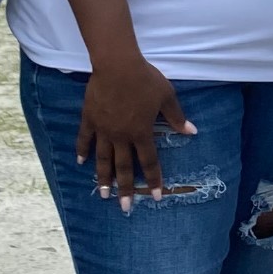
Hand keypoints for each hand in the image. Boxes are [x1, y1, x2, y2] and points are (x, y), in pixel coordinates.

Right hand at [78, 55, 195, 212]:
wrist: (117, 65)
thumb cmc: (145, 79)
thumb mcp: (167, 97)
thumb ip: (176, 117)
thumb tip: (191, 132)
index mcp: (141, 132)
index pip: (149, 162)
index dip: (153, 180)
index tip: (156, 197)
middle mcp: (121, 136)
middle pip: (124, 167)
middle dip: (126, 189)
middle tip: (125, 208)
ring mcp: (103, 130)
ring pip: (103, 159)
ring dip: (103, 178)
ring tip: (103, 194)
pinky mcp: (90, 120)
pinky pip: (84, 139)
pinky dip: (82, 151)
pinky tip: (80, 162)